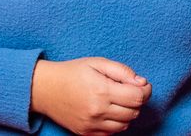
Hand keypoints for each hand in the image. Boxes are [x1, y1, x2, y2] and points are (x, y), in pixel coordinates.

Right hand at [31, 57, 151, 134]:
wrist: (44, 89)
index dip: (146, 90)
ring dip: (128, 113)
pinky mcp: (86, 133)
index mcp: (102, 91)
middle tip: (129, 90)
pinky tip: (110, 111)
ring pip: (125, 125)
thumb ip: (122, 71)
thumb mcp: (98, 62)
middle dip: (137, 100)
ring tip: (118, 100)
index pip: (138, 97)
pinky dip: (116, 123)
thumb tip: (141, 82)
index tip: (143, 84)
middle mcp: (98, 111)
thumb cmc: (72, 72)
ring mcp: (91, 124)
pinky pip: (112, 133)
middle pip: (134, 112)